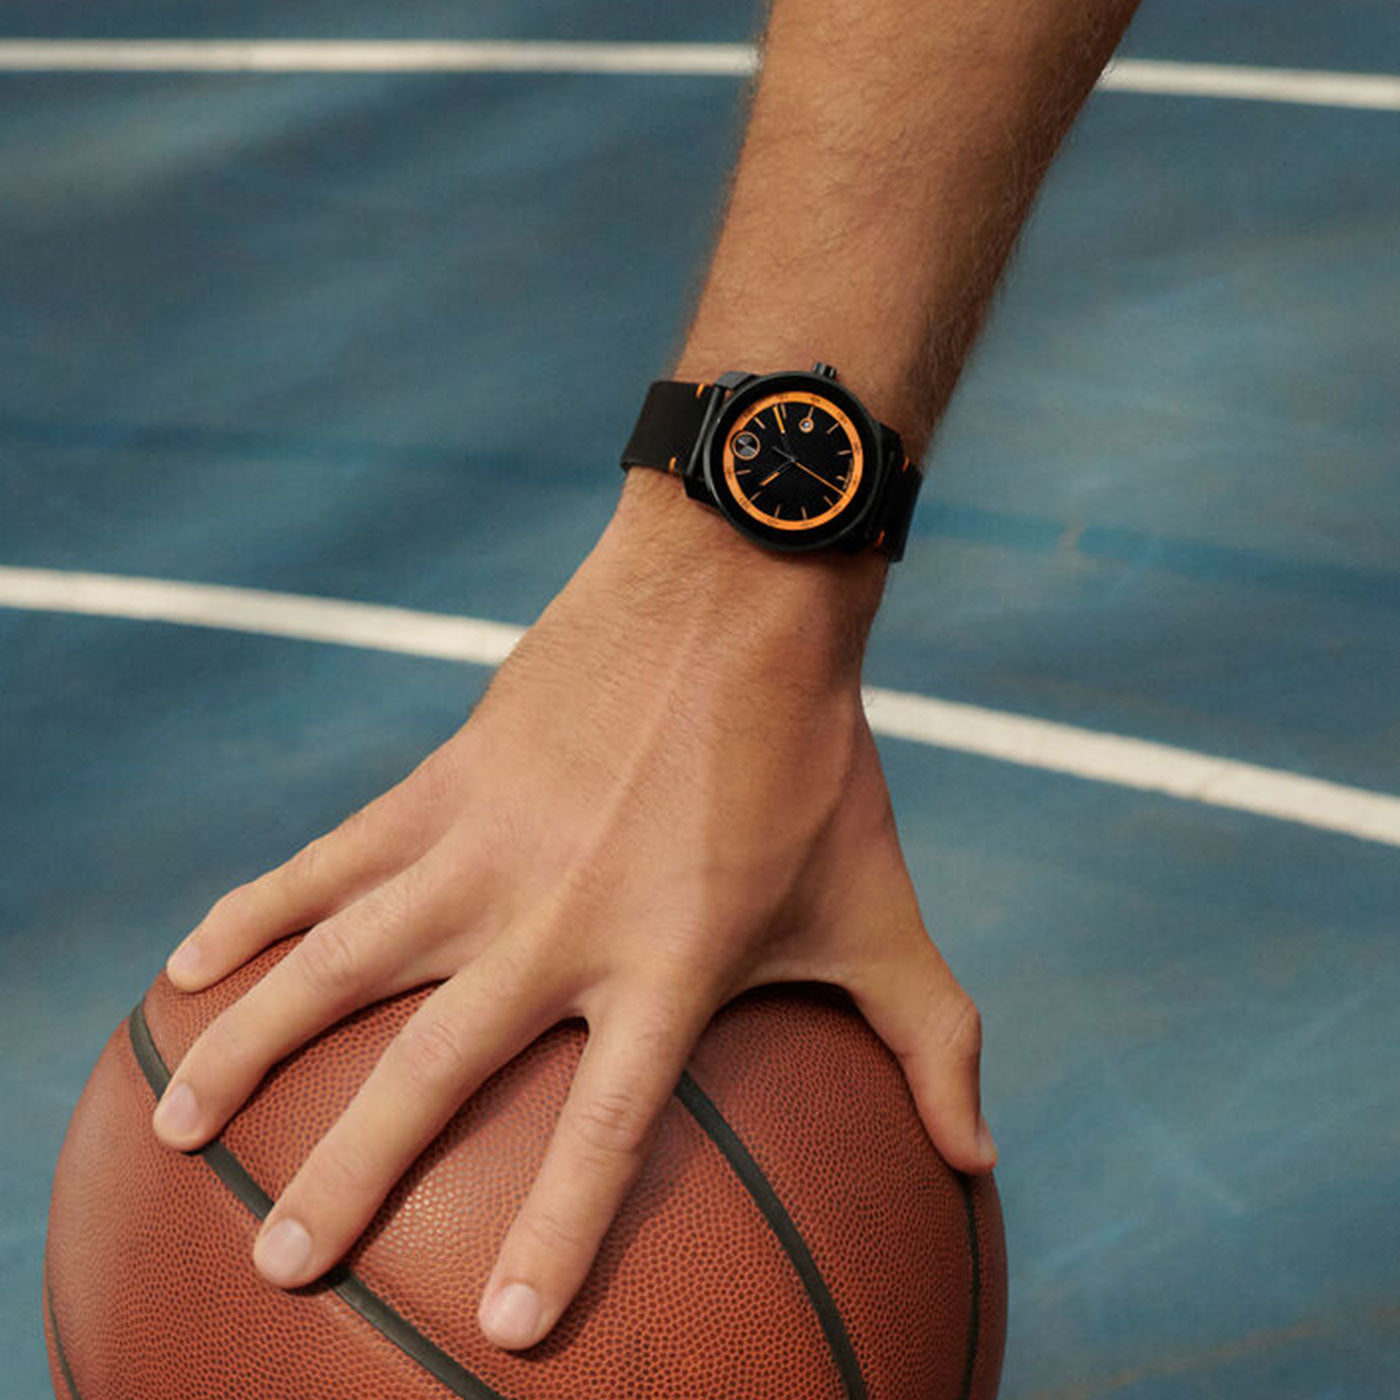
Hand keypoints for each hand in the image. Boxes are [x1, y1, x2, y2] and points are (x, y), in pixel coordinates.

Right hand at [150, 469, 995, 1351]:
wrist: (733, 602)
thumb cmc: (811, 761)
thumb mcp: (879, 907)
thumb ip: (934, 1037)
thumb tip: (981, 1162)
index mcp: (670, 962)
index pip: (605, 1129)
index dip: (558, 1233)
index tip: (508, 1336)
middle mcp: (560, 920)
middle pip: (431, 1072)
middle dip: (350, 1179)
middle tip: (285, 1263)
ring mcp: (486, 848)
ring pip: (339, 964)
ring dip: (251, 1051)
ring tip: (180, 1132)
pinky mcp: (442, 784)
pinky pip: (325, 862)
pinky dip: (253, 914)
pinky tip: (187, 968)